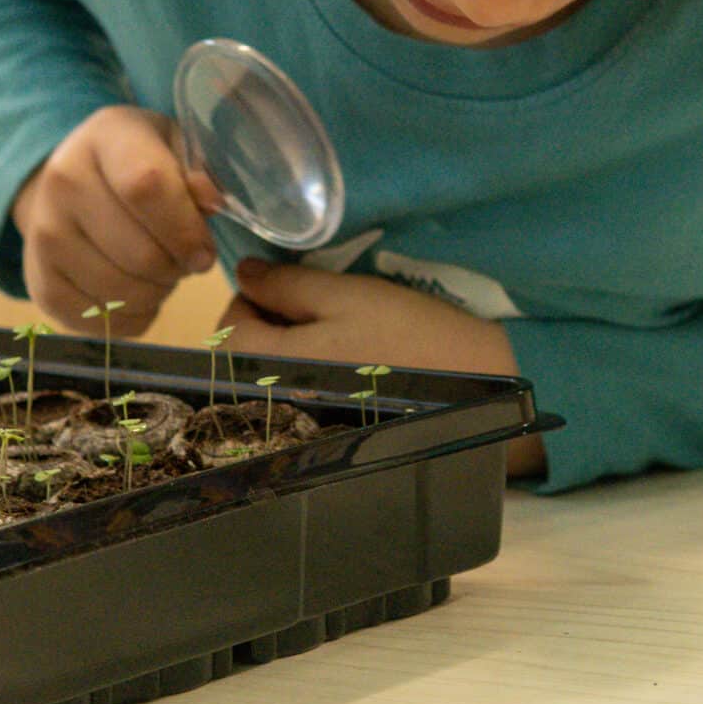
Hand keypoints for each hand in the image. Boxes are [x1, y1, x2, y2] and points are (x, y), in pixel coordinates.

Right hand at [13, 106, 224, 334]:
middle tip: (184, 261)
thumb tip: (211, 202)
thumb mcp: (175, 148)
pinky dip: (134, 316)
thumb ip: (198, 174)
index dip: (186, 229)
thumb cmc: (139, 162)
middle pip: (139, 252)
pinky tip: (138, 292)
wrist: (72, 182)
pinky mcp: (40, 283)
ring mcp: (44, 234)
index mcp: (106, 136)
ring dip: (157, 293)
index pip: (147, 187)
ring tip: (161, 272)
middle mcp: (63, 181)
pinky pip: (102, 321)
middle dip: (176, 268)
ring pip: (121, 292)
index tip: (205, 251)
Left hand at [221, 261, 545, 478]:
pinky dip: (312, 373)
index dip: (256, 293)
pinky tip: (350, 360)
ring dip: (292, 347)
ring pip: (272, 375)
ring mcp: (298, 420)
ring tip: (340, 331)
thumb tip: (244, 272)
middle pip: (246, 352)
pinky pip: (299, 395)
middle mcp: (271, 400)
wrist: (474, 387)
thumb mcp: (346, 293)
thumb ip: (287, 284)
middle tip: (322, 305)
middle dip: (272, 322)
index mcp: (266, 361)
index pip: (228, 321)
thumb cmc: (406, 332)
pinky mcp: (326, 430)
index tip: (296, 284)